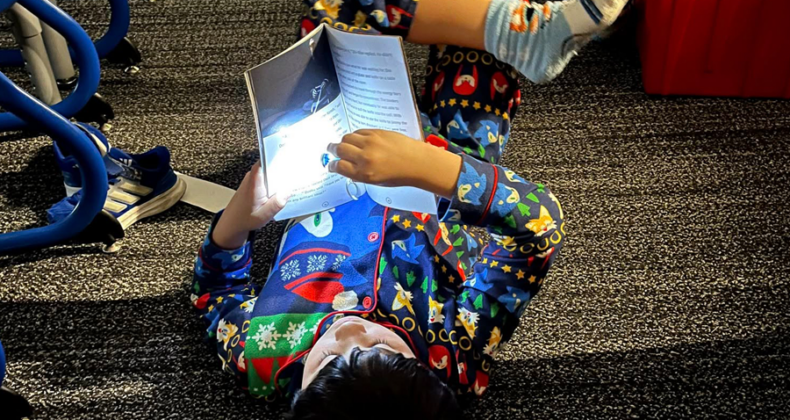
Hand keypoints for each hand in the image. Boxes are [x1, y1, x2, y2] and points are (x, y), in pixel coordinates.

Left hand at [212, 161, 287, 248]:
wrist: (232, 223)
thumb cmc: (244, 219)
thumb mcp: (264, 214)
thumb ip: (277, 203)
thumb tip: (288, 191)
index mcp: (255, 182)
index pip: (265, 160)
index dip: (277, 156)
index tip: (289, 155)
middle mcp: (252, 178)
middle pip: (270, 165)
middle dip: (283, 168)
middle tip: (296, 172)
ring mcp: (253, 180)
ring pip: (269, 172)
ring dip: (280, 177)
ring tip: (291, 183)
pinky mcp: (254, 184)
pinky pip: (267, 179)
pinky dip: (275, 183)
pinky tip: (281, 191)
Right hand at [327, 129, 460, 196]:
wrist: (417, 162)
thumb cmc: (399, 175)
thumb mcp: (376, 181)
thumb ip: (359, 174)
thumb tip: (346, 167)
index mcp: (364, 173)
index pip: (339, 166)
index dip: (333, 165)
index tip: (332, 164)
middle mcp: (365, 157)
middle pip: (339, 149)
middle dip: (333, 150)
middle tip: (332, 150)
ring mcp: (371, 142)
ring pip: (347, 138)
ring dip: (344, 142)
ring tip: (345, 145)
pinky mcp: (377, 132)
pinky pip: (359, 131)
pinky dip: (356, 136)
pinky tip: (359, 140)